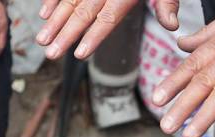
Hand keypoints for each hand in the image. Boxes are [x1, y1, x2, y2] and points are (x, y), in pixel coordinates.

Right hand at [36, 0, 178, 59]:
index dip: (93, 36)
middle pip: (83, 12)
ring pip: (70, 0)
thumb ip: (166, 3)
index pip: (108, 17)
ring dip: (54, 20)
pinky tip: (44, 13)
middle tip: (50, 53)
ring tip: (42, 39)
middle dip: (65, 34)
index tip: (80, 54)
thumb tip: (172, 27)